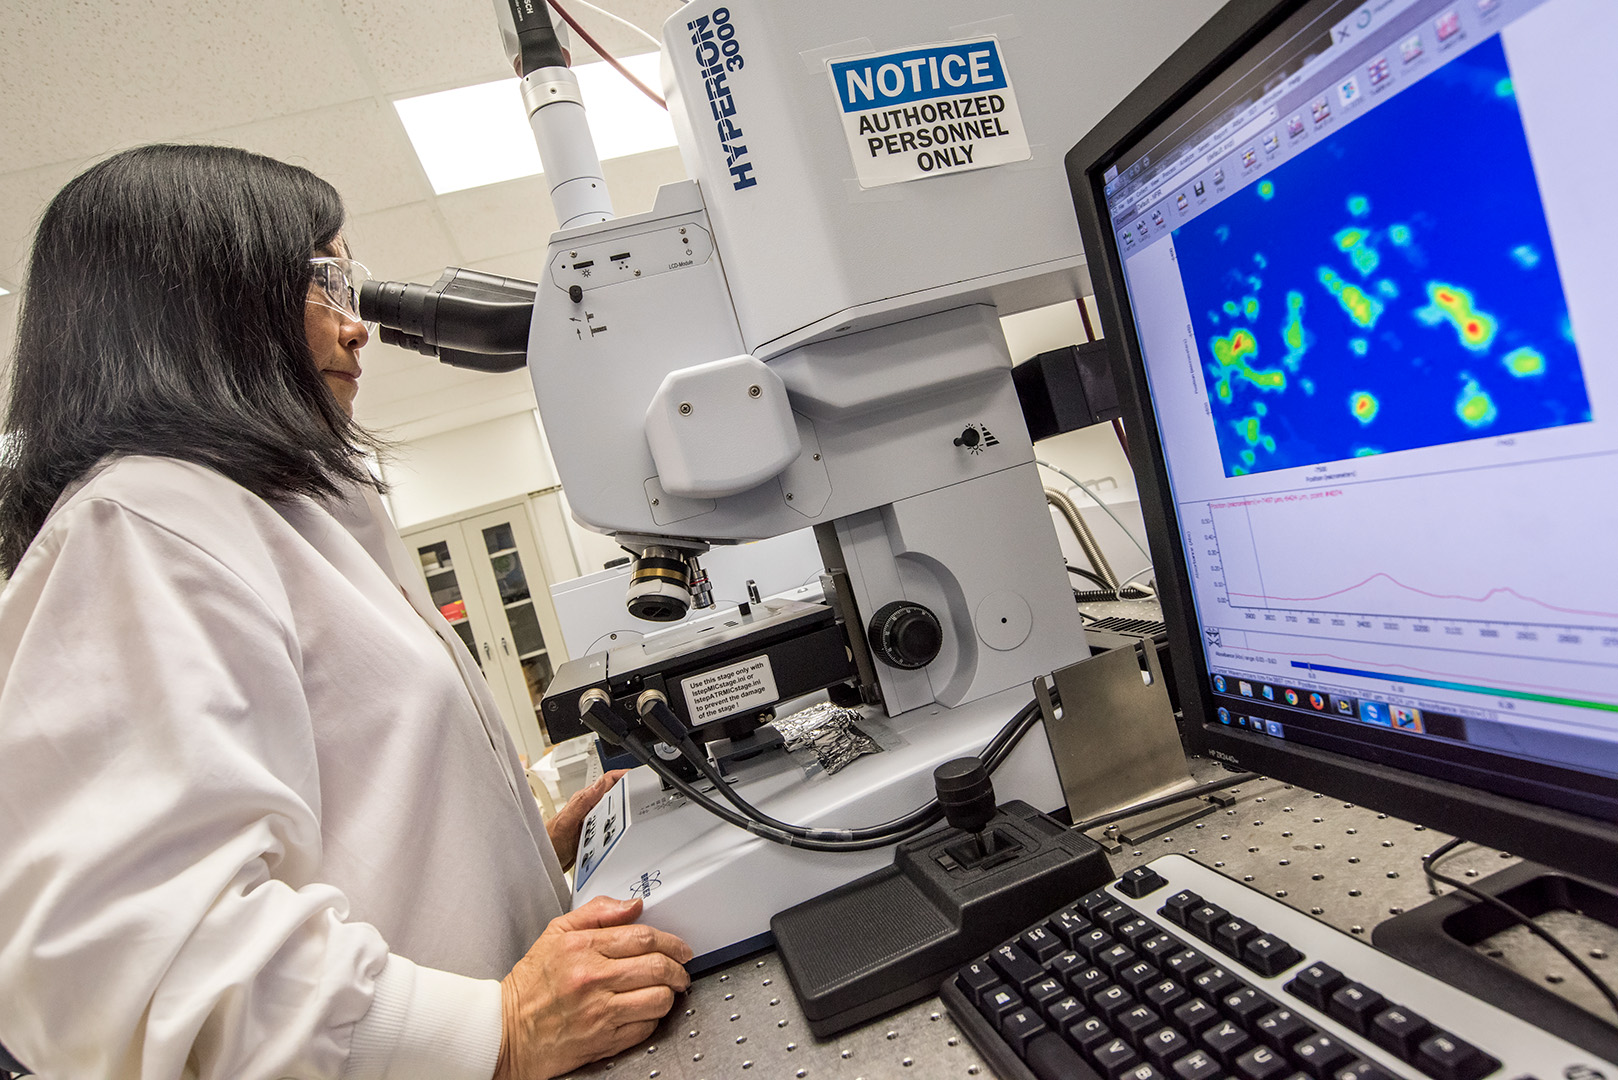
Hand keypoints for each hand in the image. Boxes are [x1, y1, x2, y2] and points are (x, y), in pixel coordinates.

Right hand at [493, 896, 692, 1079]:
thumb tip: (633, 905)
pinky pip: (645, 1027)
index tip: (679, 947)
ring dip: (670, 993)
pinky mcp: (603, 1041)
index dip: (670, 941)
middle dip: (678, 967)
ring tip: (668, 989)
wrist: (506, 1031)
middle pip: (656, 966)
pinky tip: (646, 1010)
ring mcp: (599, 1012)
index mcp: (581, 948)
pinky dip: (653, 1018)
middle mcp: (592, 979)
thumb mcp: (556, 933)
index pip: (642, 937)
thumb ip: (597, 912)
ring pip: (658, 998)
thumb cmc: (531, 984)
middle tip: (680, 968)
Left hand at [546, 769, 628, 870]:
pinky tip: (625, 833)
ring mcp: (592, 821)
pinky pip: (612, 827)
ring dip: (626, 813)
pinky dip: (620, 828)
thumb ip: (582, 802)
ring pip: (615, 811)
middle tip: (645, 796)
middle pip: (615, 794)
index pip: (607, 780)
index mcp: (583, 800)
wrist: (545, 862)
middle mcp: (589, 808)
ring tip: (638, 814)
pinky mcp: (594, 834)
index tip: (638, 776)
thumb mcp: (566, 821)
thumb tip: (599, 784)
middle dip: (630, 792)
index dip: (623, 775)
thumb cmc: (550, 841)